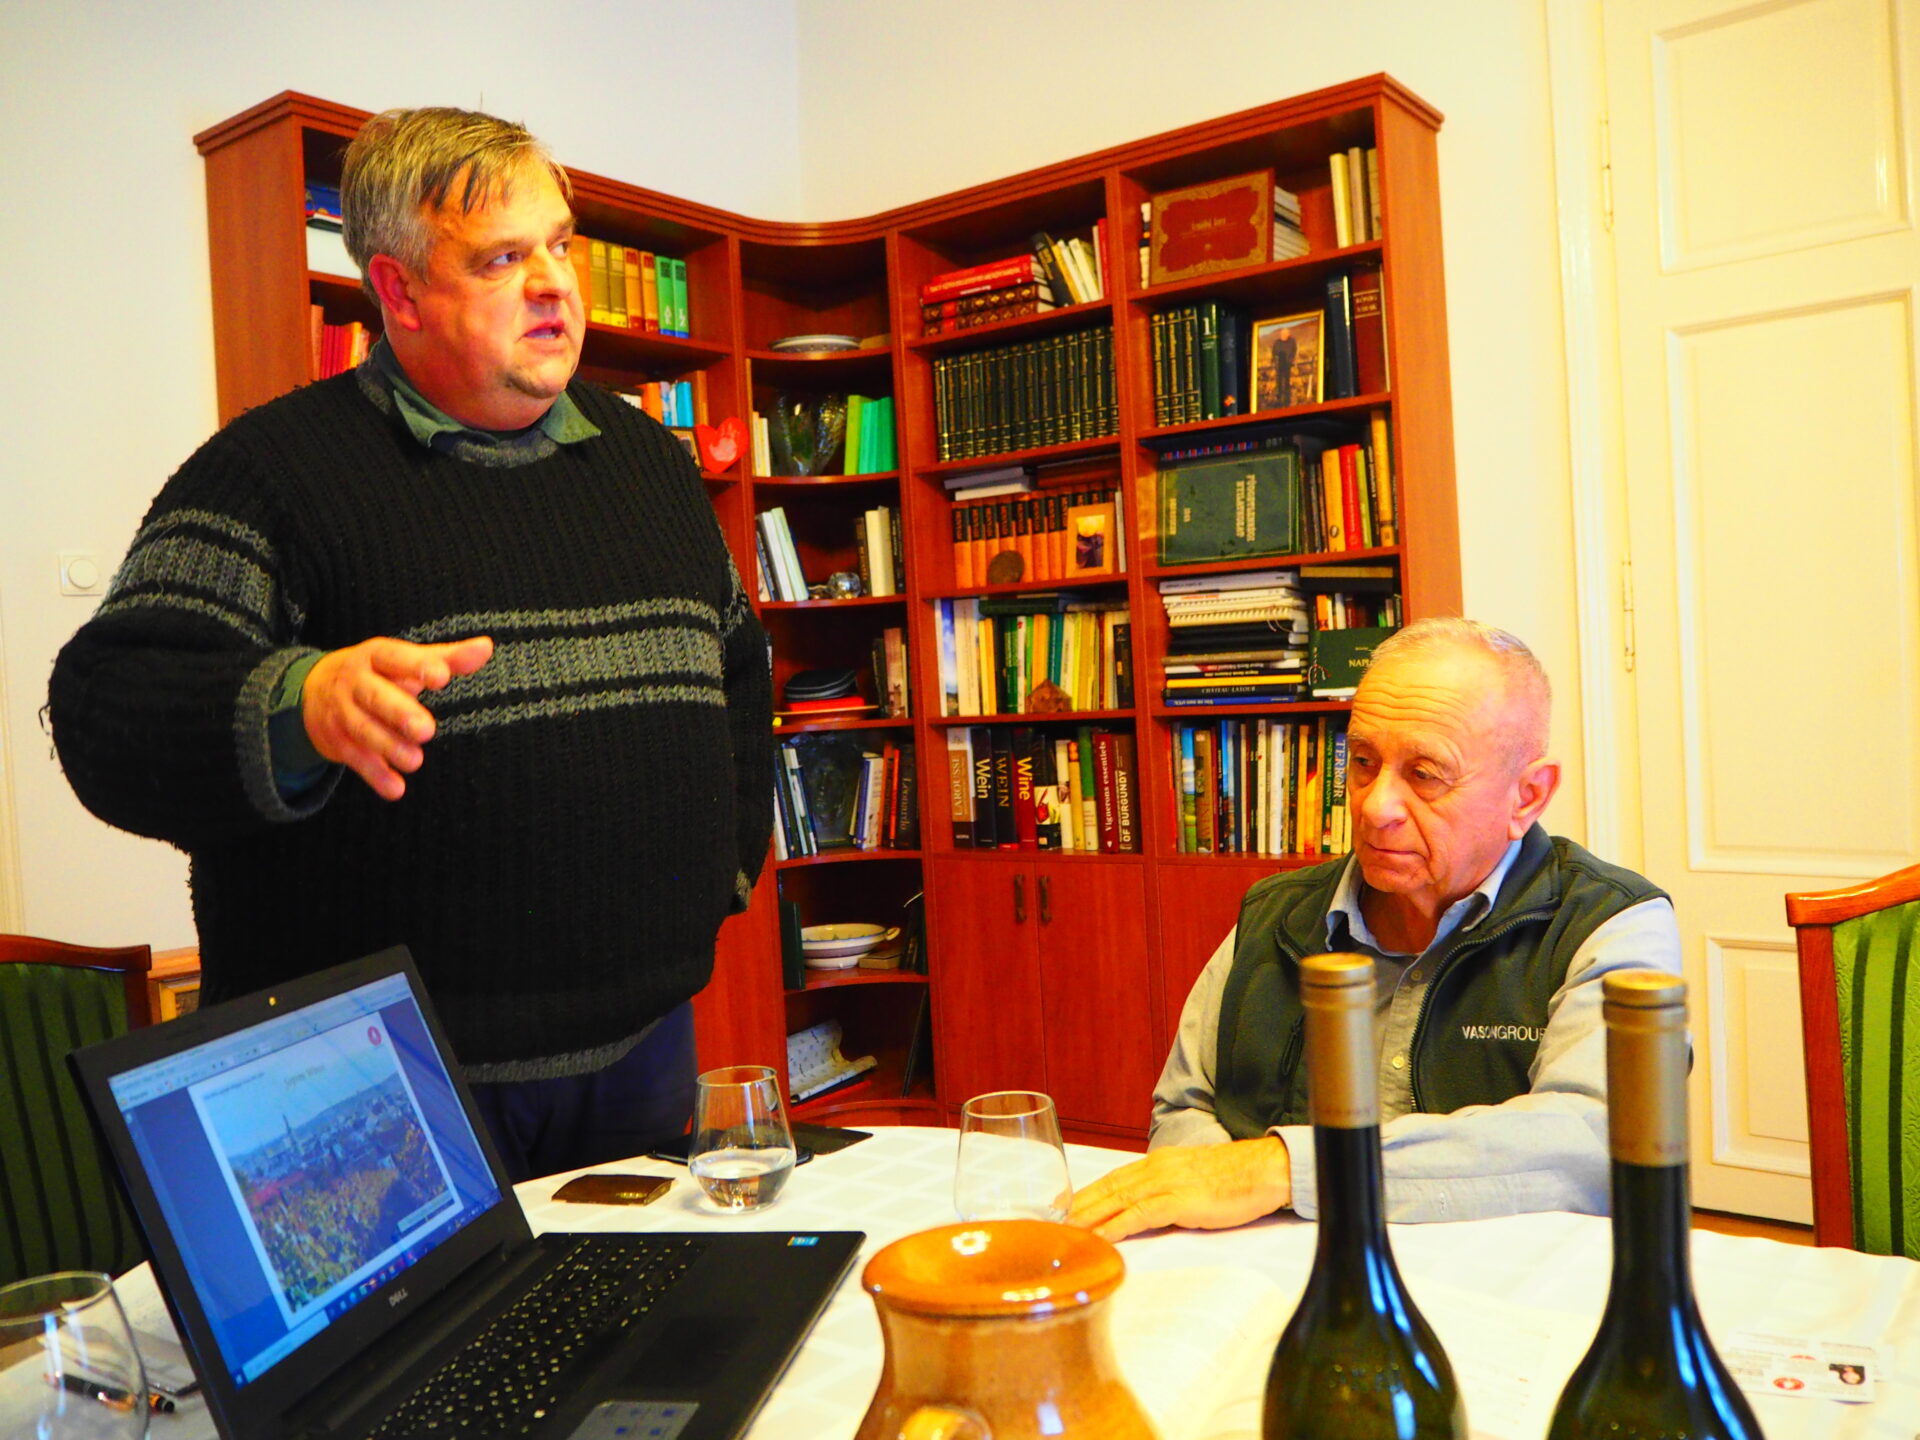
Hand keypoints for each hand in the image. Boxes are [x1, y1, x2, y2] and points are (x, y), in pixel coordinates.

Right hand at [302, 635, 492, 800]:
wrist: (313, 691)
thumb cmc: (378, 674)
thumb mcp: (405, 661)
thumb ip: (447, 657)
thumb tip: (486, 647)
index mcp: (376, 657)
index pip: (395, 658)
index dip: (417, 667)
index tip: (442, 676)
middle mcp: (355, 682)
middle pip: (375, 696)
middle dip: (399, 713)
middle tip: (426, 729)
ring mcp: (342, 712)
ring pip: (363, 730)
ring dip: (389, 747)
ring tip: (415, 761)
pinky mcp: (337, 741)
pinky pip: (356, 759)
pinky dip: (375, 775)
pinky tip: (396, 789)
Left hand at [1065, 1137, 1290, 1242]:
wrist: (1265, 1169)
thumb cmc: (1235, 1178)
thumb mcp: (1192, 1181)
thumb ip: (1168, 1193)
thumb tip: (1149, 1213)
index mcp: (1156, 1163)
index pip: (1111, 1180)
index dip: (1085, 1196)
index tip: (1062, 1210)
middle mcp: (1155, 1169)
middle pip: (1105, 1189)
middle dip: (1075, 1208)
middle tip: (1047, 1224)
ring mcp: (1166, 1183)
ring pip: (1116, 1200)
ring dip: (1086, 1218)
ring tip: (1063, 1233)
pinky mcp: (1180, 1200)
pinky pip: (1140, 1214)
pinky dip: (1116, 1226)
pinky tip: (1099, 1237)